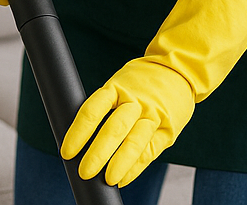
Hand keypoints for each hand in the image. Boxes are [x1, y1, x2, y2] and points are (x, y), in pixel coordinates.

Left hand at [60, 0, 246, 186]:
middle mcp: (135, 100)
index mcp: (118, 87)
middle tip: (84, 171)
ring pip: (135, 142)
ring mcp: (153, 115)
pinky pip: (150, 152)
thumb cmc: (142, 80)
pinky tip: (124, 178)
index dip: (78, 132)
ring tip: (107, 179)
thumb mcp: (120, 82)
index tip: (67, 151)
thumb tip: (80, 136)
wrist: (179, 68)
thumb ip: (105, 105)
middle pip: (114, 128)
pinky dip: (135, 167)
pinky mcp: (168, 129)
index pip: (93, 110)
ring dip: (119, 163)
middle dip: (97, 153)